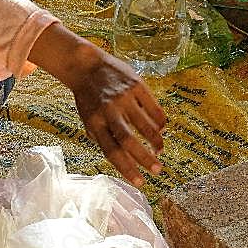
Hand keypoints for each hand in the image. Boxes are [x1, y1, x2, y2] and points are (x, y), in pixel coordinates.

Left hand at [29, 23, 166, 186]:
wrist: (86, 65)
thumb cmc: (88, 98)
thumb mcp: (87, 118)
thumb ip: (101, 136)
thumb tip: (122, 157)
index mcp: (94, 122)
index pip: (111, 150)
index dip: (126, 168)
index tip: (140, 182)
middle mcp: (109, 111)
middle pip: (129, 140)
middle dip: (144, 158)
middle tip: (157, 171)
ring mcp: (124, 97)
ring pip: (145, 125)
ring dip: (156, 142)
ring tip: (159, 152)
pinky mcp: (137, 85)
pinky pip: (153, 108)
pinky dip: (159, 122)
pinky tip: (161, 130)